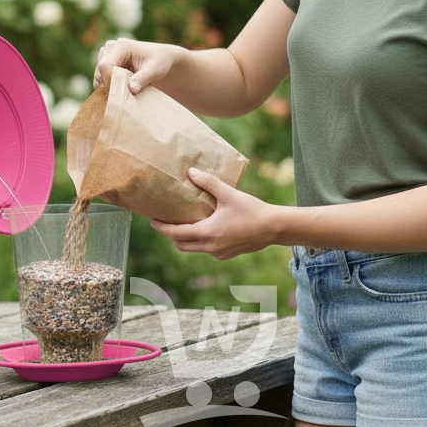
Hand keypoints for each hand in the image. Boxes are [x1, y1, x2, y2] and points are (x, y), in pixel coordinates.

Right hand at [93, 37, 181, 92]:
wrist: (162, 58)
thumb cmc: (160, 62)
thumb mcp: (155, 70)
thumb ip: (143, 79)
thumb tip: (131, 90)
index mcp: (121, 46)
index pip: (105, 66)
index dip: (110, 82)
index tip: (122, 94)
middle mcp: (111, 47)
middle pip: (99, 71)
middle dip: (109, 86)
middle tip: (124, 96)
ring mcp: (107, 53)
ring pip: (98, 75)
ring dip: (108, 86)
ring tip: (124, 91)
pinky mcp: (107, 61)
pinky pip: (100, 77)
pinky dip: (108, 85)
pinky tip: (121, 88)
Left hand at [150, 168, 274, 259]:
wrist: (274, 228)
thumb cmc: (252, 209)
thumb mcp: (228, 194)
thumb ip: (208, 183)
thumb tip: (191, 172)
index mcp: (208, 232)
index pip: (177, 234)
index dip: (162, 228)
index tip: (152, 221)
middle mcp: (211, 246)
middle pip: (182, 245)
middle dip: (171, 235)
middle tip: (165, 222)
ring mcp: (219, 253)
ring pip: (194, 249)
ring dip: (185, 239)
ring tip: (183, 223)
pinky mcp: (227, 254)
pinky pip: (206, 249)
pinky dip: (199, 241)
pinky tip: (204, 228)